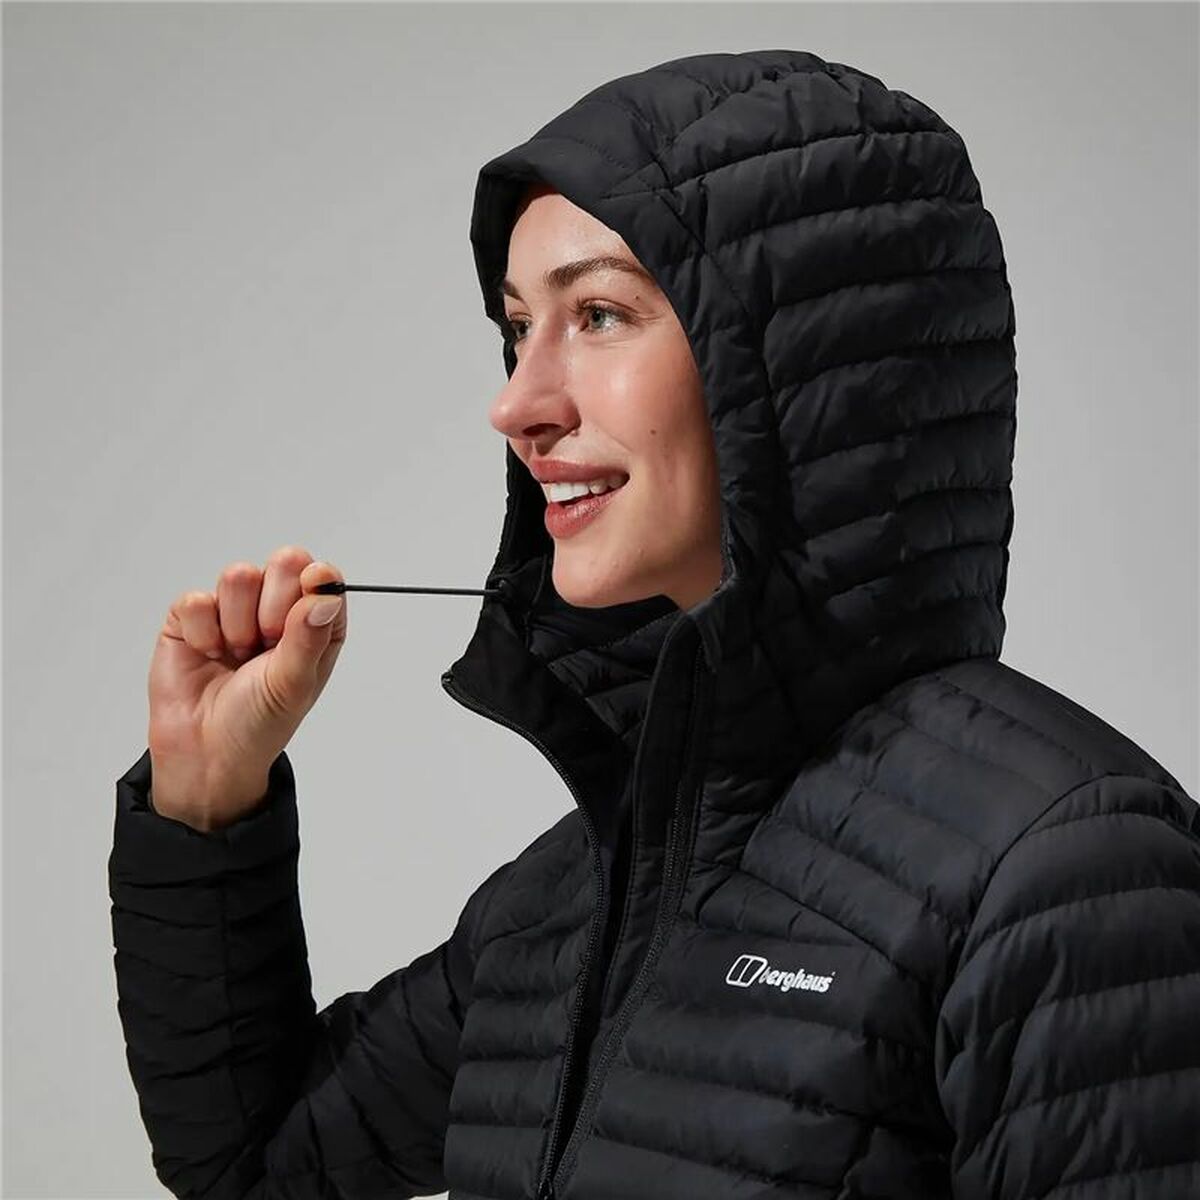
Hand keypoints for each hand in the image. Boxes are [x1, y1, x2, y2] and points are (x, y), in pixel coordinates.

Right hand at [146, 545, 346, 829]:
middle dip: (273, 605)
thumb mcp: (293, 684)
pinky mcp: (193, 615)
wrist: (205, 751)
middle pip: (285, 562)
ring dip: (237, 624)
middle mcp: (278, 609)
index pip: (324, 576)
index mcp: (314, 623)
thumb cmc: (258, 722)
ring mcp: (235, 608)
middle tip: (266, 645)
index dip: (316, 579)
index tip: (310, 592)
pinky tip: (207, 656)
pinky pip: (197, 599)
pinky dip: (202, 633)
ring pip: (238, 576)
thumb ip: (308, 637)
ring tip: (236, 656)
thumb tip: (325, 596)